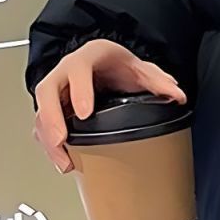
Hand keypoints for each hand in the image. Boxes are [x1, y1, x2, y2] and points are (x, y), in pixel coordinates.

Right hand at [32, 39, 186, 173]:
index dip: (79, 91)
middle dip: (52, 118)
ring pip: (42, 113)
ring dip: (48, 138)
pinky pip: (44, 126)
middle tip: (61, 140)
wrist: (104, 63)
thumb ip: (158, 80)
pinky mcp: (53, 108)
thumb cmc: (115, 63)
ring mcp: (56, 91)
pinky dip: (50, 144)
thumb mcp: (138, 67)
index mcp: (86, 58)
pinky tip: (62, 160)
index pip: (77, 70)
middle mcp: (65, 72)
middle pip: (47, 92)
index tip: (84, 113)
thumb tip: (177, 95)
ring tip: (64, 161)